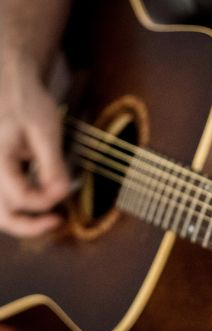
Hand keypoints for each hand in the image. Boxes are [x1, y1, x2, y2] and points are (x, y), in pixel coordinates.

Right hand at [0, 66, 69, 236]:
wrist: (8, 86)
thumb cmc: (27, 105)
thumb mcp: (46, 132)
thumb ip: (53, 165)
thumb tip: (62, 194)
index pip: (21, 197)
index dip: (47, 201)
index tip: (66, 191)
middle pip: (2, 215)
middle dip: (31, 225)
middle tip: (57, 221)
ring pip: (0, 211)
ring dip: (24, 219)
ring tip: (50, 215)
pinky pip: (3, 199)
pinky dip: (20, 206)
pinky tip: (39, 199)